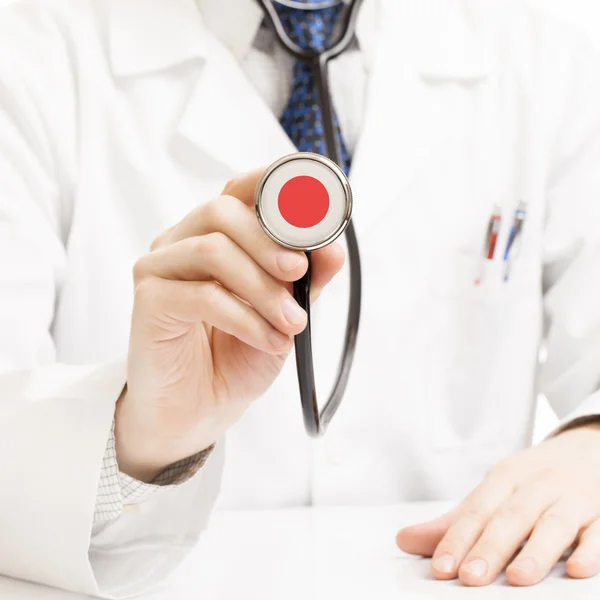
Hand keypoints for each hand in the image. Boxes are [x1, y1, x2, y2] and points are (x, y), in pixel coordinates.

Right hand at [116, 169, 343, 480]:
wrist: (198, 410)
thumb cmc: (237, 355)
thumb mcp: (285, 313)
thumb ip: (306, 279)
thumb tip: (333, 247)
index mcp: (215, 235)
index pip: (239, 190)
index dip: (273, 184)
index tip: (314, 202)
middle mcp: (183, 242)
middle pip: (222, 212)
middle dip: (270, 242)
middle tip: (300, 273)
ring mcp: (160, 268)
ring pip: (213, 250)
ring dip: (263, 289)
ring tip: (292, 323)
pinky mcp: (149, 301)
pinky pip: (202, 296)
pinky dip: (245, 318)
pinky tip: (268, 340)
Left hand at [396, 423, 599, 585]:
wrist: (588, 447)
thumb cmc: (532, 479)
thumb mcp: (494, 491)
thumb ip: (454, 522)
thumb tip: (404, 540)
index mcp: (505, 478)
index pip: (477, 510)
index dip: (457, 538)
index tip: (440, 567)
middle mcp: (536, 485)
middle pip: (511, 517)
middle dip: (490, 547)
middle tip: (470, 578)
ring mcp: (572, 497)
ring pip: (554, 523)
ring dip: (536, 551)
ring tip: (518, 579)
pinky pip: (598, 531)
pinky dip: (590, 549)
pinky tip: (578, 569)